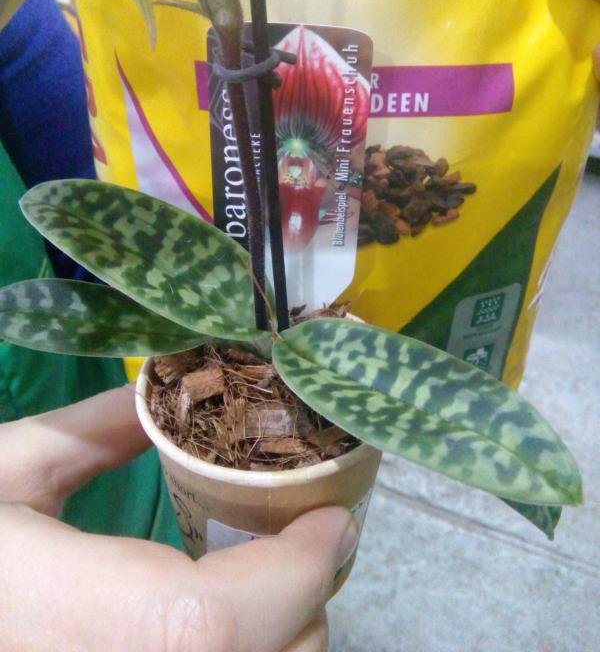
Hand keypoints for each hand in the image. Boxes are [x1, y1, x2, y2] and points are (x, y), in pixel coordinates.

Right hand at [0, 386, 357, 651]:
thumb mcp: (0, 471)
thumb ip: (90, 431)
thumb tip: (167, 393)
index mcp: (57, 619)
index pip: (202, 626)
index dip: (290, 574)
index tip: (331, 517)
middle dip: (301, 609)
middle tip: (301, 541)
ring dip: (277, 643)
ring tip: (267, 585)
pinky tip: (208, 628)